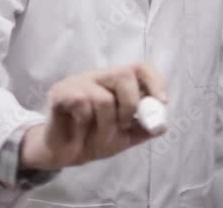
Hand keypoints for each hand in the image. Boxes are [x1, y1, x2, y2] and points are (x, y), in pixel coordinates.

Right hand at [20, 62, 167, 170]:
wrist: (61, 154)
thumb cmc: (92, 138)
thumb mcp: (123, 137)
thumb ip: (143, 130)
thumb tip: (163, 125)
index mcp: (116, 83)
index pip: (140, 68)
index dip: (155, 81)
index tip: (162, 102)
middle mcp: (99, 77)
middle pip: (124, 73)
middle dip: (131, 104)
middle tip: (125, 124)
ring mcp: (78, 82)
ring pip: (103, 97)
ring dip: (106, 126)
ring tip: (99, 137)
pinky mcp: (60, 93)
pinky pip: (80, 102)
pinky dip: (85, 122)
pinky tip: (79, 129)